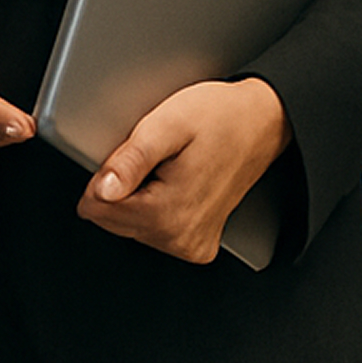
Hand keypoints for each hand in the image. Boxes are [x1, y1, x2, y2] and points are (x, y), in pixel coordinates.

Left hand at [77, 78, 292, 264]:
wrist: (263, 122)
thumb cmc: (220, 118)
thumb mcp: (167, 124)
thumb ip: (130, 160)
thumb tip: (102, 191)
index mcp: (170, 213)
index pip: (98, 209)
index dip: (101, 176)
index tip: (125, 155)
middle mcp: (182, 238)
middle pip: (113, 221)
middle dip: (119, 187)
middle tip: (151, 157)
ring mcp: (193, 244)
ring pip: (131, 226)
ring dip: (136, 196)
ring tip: (166, 167)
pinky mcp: (199, 243)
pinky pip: (154, 231)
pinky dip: (154, 207)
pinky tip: (174, 182)